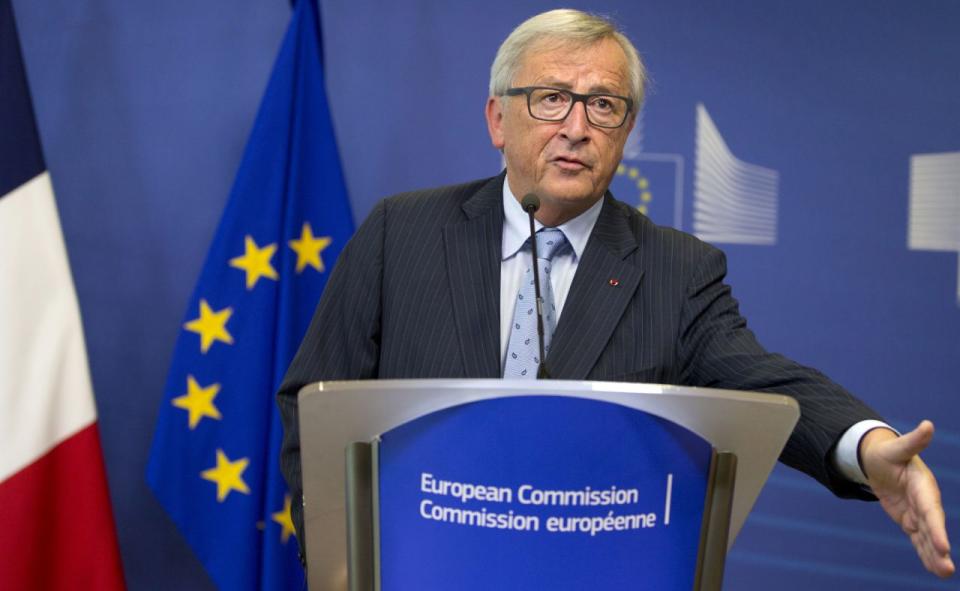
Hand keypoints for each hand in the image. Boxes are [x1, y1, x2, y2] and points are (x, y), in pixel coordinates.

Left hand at [860, 421, 954, 577]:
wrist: (880, 460)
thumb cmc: (888, 452)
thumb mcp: (896, 447)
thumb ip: (913, 441)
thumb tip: (927, 425)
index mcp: (923, 486)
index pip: (931, 510)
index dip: (937, 528)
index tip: (943, 546)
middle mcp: (925, 502)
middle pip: (933, 528)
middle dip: (939, 548)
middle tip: (947, 570)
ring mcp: (918, 513)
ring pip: (928, 537)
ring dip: (934, 556)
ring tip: (943, 574)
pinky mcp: (910, 520)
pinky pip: (918, 539)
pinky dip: (925, 553)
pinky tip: (934, 569)